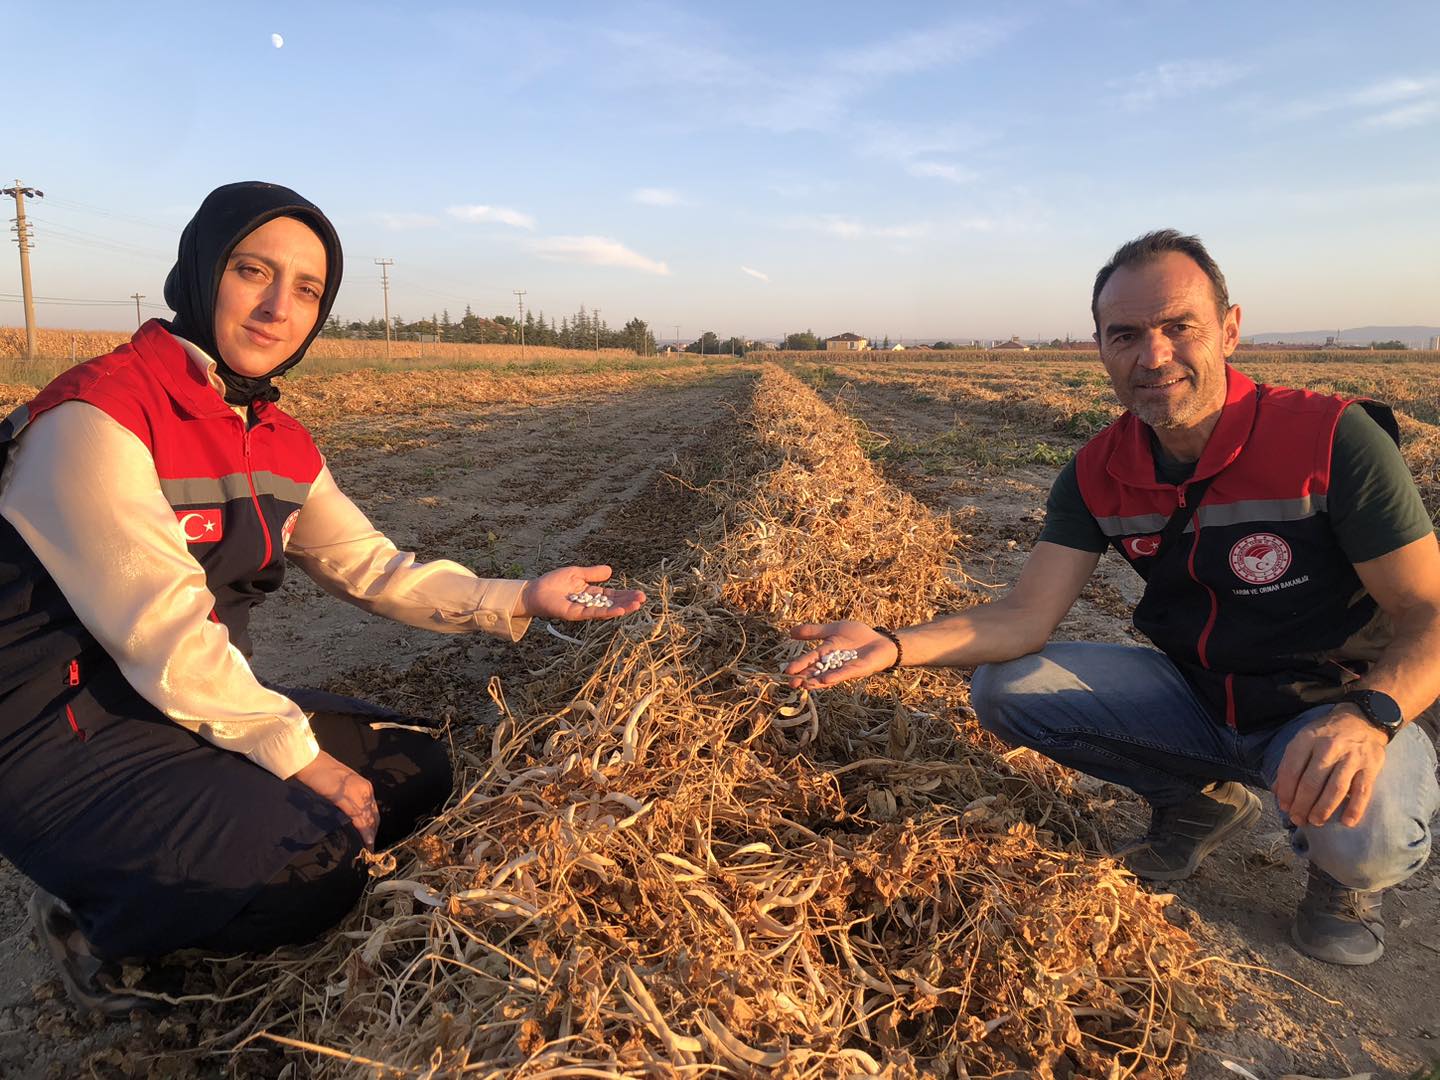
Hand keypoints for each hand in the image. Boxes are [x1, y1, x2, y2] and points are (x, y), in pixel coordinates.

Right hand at [294, 751, 378, 847]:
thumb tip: (351, 814)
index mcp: (365, 786)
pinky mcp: (345, 798)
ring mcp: (357, 793)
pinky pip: (358, 818)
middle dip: (373, 832)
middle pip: (373, 815)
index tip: (372, 838)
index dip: (373, 825)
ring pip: (368, 818)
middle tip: (371, 846)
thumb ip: (349, 798)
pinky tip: (366, 840)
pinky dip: (364, 831)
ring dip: (370, 834)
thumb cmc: (322, 774)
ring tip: (369, 847)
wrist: (311, 763)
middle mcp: (365, 789)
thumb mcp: (342, 787)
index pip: (373, 809)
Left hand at [513, 564, 645, 621]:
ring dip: (622, 608)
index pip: (612, 595)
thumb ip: (593, 573)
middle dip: (628, 602)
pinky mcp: (575, 614)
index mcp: (591, 593)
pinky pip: (593, 613)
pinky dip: (607, 612)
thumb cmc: (553, 582)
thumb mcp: (577, 573)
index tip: (639, 594)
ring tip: (636, 606)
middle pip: (612, 603)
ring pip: (606, 610)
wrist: (535, 591)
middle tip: (643, 600)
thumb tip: (611, 571)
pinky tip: (619, 610)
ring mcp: (583, 610)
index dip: (625, 594)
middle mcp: (589, 603)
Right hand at [783, 621, 898, 689]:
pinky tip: (826, 680)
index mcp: (826, 652)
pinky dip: (836, 676)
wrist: (880, 640)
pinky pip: (845, 673)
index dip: (799, 665)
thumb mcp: (833, 629)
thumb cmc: (857, 635)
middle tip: (792, 684)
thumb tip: (790, 632)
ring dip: (817, 681)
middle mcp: (834, 663)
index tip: (787, 671)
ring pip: (829, 675)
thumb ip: (813, 632)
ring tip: (805, 685)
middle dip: (805, 677)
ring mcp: (845, 667)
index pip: (810, 659)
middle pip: (817, 671)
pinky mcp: (858, 668)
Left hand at [1273, 706, 1389, 827]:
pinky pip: (1362, 792)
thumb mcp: (1303, 740)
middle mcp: (1328, 747)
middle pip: (1311, 783)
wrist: (1362, 720)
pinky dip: (1354, 809)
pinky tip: (1346, 822)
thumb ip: (1290, 764)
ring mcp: (1351, 757)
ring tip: (1316, 821)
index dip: (1286, 792)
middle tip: (1298, 819)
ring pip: (1335, 789)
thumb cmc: (1327, 735)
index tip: (1284, 807)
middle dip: (1302, 805)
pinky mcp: (1371, 767)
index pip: (1291, 770)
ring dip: (1323, 810)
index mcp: (1307, 739)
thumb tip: (1278, 792)